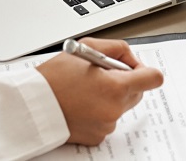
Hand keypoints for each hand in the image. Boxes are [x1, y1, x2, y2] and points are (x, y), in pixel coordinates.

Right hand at [36, 37, 163, 145]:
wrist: (32, 105)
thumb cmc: (53, 78)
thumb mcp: (83, 49)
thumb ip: (114, 48)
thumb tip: (129, 57)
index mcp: (116, 86)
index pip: (153, 78)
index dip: (145, 71)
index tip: (133, 69)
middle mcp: (115, 108)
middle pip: (136, 93)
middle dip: (123, 82)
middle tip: (99, 76)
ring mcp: (107, 125)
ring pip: (119, 107)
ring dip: (107, 97)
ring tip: (81, 90)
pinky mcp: (97, 137)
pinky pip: (105, 121)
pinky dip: (96, 112)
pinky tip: (78, 105)